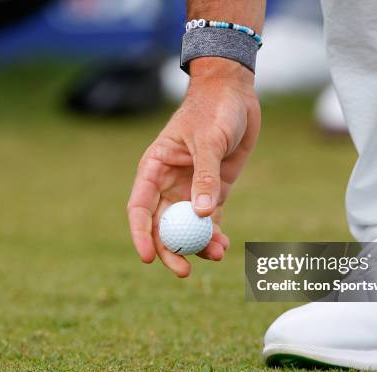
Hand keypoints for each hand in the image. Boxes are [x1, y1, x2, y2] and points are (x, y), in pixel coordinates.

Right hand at [127, 58, 260, 276]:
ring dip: (198, 245)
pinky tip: (223, 245)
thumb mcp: (208, 140)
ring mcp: (191, 189)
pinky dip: (214, 235)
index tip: (148, 257)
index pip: (140, 208)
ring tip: (216, 254)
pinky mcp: (213, 191)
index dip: (141, 234)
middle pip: (163, 225)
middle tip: (184, 271)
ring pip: (187, 228)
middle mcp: (169, 183)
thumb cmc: (214, 109)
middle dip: (171, 250)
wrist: (236, 94)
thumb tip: (201, 215)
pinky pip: (210, 221)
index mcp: (154, 168)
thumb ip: (205, 175)